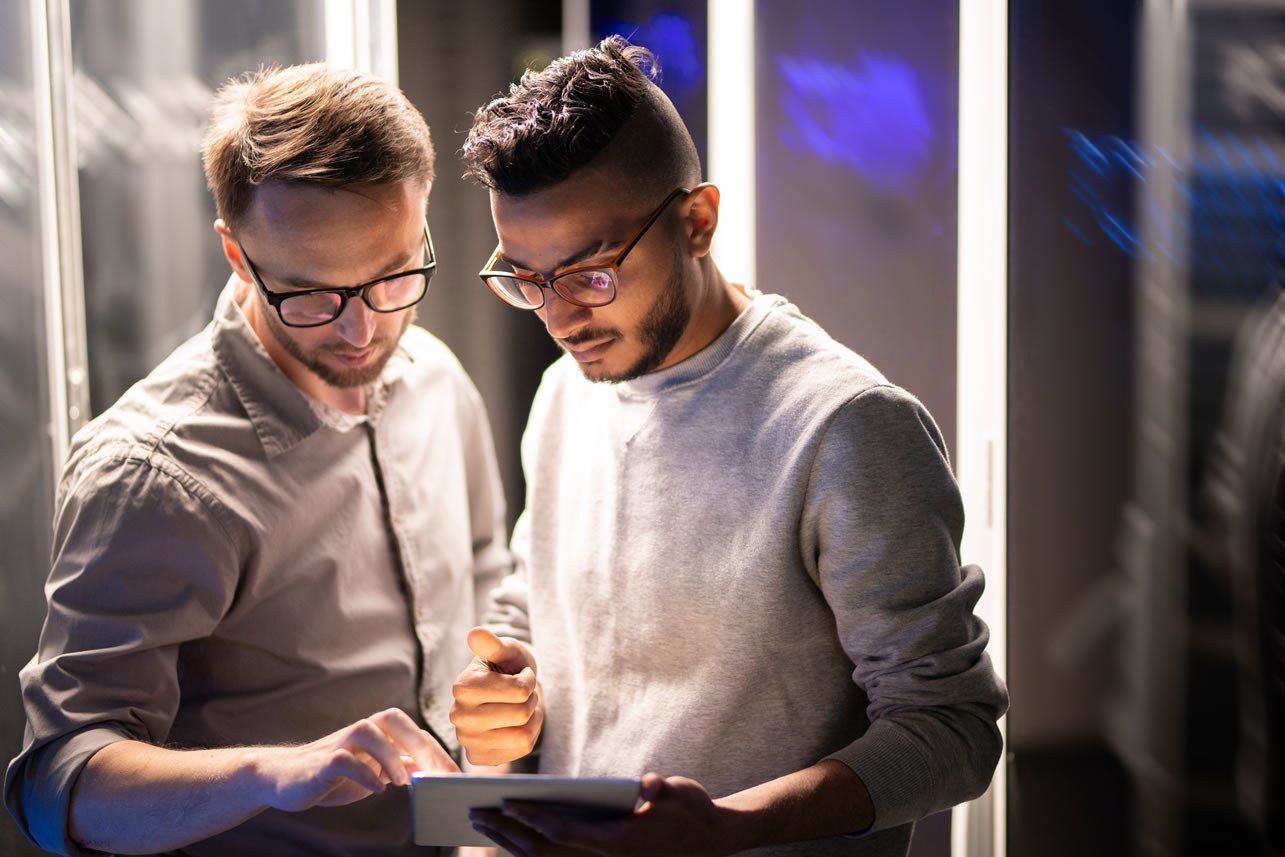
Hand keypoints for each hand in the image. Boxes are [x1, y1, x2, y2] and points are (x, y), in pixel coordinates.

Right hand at [248, 707, 458, 811]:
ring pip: (369, 732)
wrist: (287, 778)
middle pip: (395, 720)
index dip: (436, 752)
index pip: (414, 734)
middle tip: (435, 773)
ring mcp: (342, 741)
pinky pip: (345, 759)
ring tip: (403, 781)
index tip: (452, 777)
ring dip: (390, 756)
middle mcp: (362, 729)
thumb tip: (434, 771)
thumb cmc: (336, 774)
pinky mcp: (323, 760)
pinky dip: (364, 772)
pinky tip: (377, 788)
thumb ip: (400, 766)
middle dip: (419, 744)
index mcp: (378, 730)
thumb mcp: (375, 771)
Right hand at [451, 627, 543, 764]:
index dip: (528, 680)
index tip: (519, 675)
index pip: (519, 690)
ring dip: (531, 718)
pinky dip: (527, 734)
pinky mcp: (480, 758)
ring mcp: (467, 740)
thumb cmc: (506, 668)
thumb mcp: (505, 651)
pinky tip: (514, 725)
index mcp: (462, 686)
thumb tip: (476, 634)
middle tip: (521, 693)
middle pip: (521, 713)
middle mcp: (459, 716)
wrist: (505, 695)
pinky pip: (521, 749)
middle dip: (530, 699)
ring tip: (519, 707)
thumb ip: (493, 644)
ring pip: (523, 734)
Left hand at [468, 773, 738, 856]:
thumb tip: (647, 785)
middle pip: (544, 851)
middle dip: (508, 833)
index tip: (506, 803)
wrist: (712, 839)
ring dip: (511, 844)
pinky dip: (528, 849)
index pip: (564, 832)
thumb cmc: (692, 810)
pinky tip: (509, 837)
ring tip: (482, 824)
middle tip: (476, 814)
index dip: (534, 818)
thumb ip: (659, 789)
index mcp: (620, 842)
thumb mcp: (679, 792)